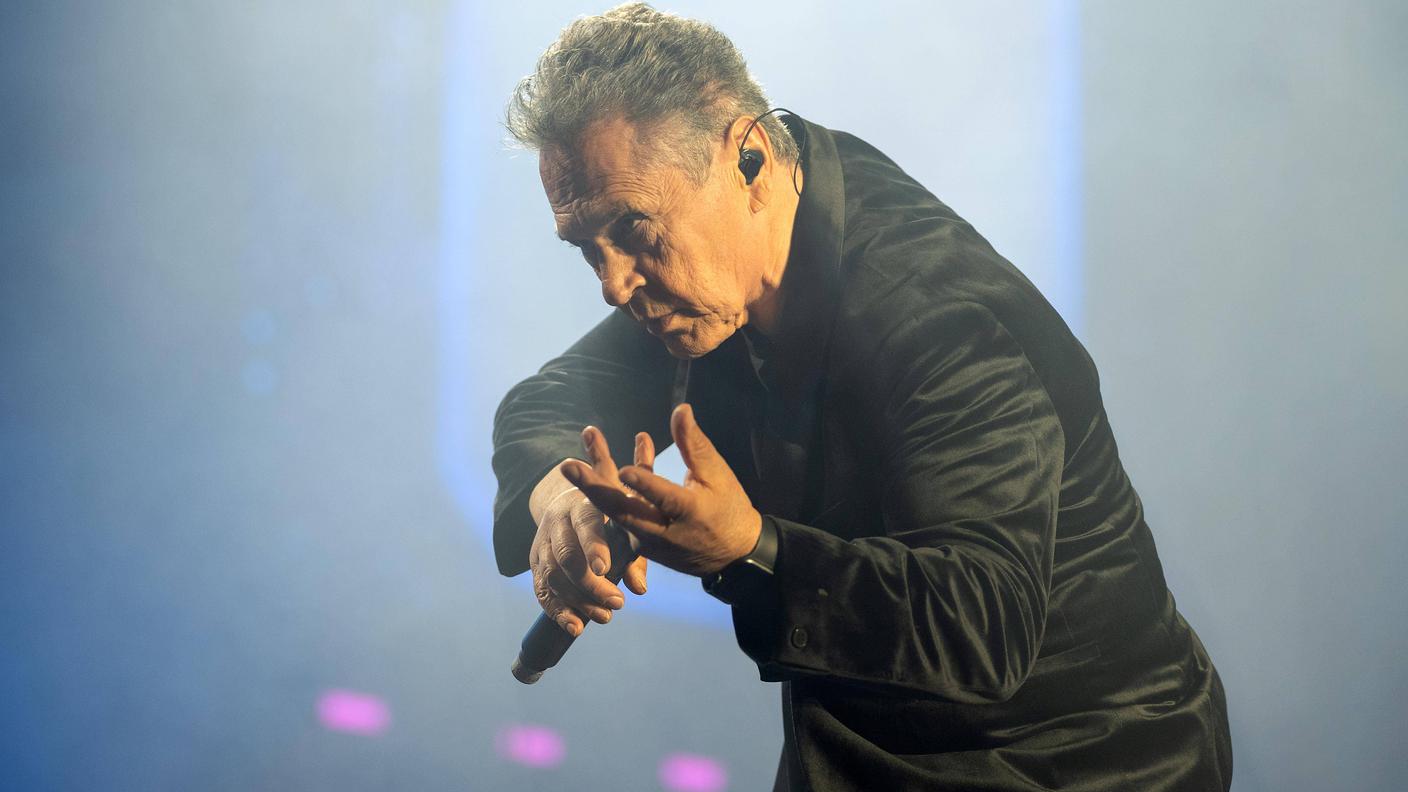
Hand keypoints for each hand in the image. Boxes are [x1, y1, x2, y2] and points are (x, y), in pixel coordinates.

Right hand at [526, 427, 652, 635]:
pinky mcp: (535, 564)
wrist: (568, 504)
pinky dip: (557, 612)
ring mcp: (542, 544)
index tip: (604, 570)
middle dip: (590, 585)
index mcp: (582, 506)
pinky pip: (541, 590)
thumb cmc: (607, 519)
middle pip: (566, 556)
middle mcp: (557, 523)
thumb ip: (634, 556)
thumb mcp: (624, 528)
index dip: (593, 547)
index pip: (585, 525)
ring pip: (552, 576)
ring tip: (605, 617)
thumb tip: (639, 589)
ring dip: (578, 602)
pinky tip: (575, 627)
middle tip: (617, 604)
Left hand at [563, 403, 761, 577]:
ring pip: (615, 515)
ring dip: (592, 488)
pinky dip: (605, 494)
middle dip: (593, 488)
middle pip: (624, 512)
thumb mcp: (717, 475)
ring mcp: (650, 544)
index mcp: (691, 514)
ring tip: (570, 464)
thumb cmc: (728, 506)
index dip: (645, 485)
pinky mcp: (641, 547)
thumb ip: (694, 444)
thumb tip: (680, 409)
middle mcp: (665, 533)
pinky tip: (592, 467)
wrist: (732, 554)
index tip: (625, 470)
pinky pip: (620, 518)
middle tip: (568, 466)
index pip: (664, 499)